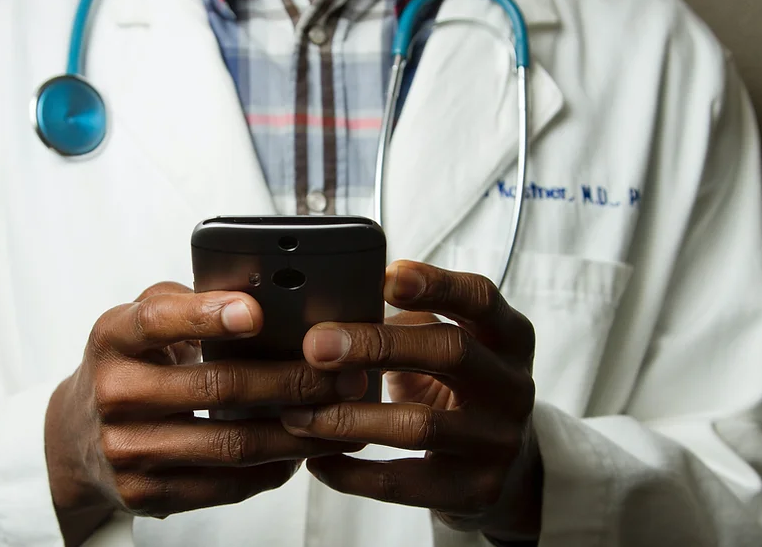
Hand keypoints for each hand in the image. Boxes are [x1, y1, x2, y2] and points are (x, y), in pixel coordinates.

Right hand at [45, 282, 365, 544]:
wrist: (76, 436)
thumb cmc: (129, 366)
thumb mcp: (141, 322)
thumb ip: (190, 303)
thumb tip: (263, 294)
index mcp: (114, 338)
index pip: (158, 321)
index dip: (208, 315)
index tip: (256, 312)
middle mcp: (115, 393)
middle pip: (217, 387)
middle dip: (292, 380)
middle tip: (342, 375)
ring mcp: (127, 450)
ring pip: (231, 444)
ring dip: (296, 432)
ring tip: (339, 415)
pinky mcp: (146, 493)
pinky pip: (225, 485)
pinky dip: (272, 469)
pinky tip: (301, 452)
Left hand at [281, 262, 541, 541]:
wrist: (510, 467)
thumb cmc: (463, 390)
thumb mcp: (453, 347)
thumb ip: (411, 323)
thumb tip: (335, 308)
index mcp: (508, 337)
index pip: (480, 298)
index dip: (436, 284)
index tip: (385, 277)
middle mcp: (513, 386)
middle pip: (450, 352)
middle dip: (376, 345)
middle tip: (316, 346)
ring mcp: (498, 441)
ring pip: (419, 425)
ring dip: (348, 417)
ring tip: (298, 413)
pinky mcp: (476, 490)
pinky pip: (403, 483)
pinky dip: (352, 473)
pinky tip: (318, 460)